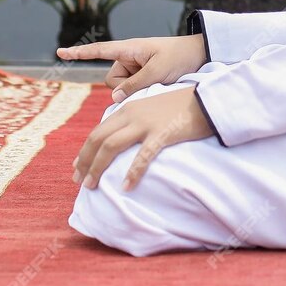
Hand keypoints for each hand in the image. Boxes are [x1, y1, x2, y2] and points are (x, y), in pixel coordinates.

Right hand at [56, 35, 206, 102]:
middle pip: (113, 81)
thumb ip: (135, 85)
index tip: (60, 52)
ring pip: (122, 89)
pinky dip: (140, 93)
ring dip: (137, 90)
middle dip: (127, 87)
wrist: (200, 56)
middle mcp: (127, 58)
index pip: (99, 50)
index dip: (79, 53)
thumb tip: (114, 99)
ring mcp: (134, 68)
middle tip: (152, 80)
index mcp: (129, 48)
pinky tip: (155, 87)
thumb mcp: (158, 71)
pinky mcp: (141, 78)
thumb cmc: (179, 57)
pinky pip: (131, 91)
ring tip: (158, 81)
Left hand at [72, 85, 214, 190]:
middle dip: (85, 160)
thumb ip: (134, 120)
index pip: (98, 131)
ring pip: (111, 145)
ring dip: (98, 167)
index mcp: (127, 108)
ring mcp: (145, 123)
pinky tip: (125, 187)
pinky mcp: (162, 133)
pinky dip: (132, 172)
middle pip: (99, 138)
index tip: (78, 166)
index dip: (85, 150)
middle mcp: (131, 114)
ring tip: (91, 186)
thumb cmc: (180, 106)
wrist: (207, 99)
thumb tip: (121, 138)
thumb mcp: (150, 109)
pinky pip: (142, 156)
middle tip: (79, 181)